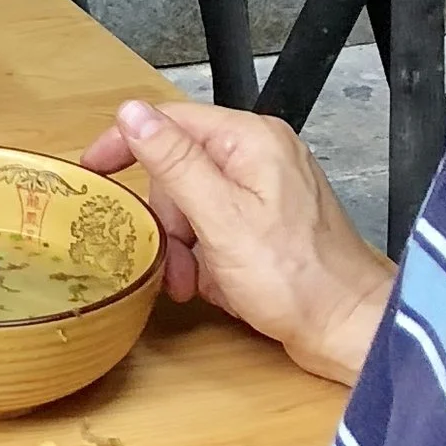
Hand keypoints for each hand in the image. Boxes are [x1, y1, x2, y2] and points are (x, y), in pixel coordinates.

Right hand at [80, 97, 393, 382]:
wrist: (351, 332)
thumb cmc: (296, 279)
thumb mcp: (220, 217)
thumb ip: (173, 161)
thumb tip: (131, 112)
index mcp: (250, 140)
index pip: (169, 121)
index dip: (125, 144)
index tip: (93, 170)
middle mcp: (260, 156)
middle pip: (178, 168)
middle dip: (166, 217)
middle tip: (171, 256)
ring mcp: (266, 190)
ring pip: (192, 202)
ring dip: (182, 245)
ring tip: (192, 281)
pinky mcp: (269, 223)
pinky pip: (214, 225)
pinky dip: (205, 256)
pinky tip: (213, 284)